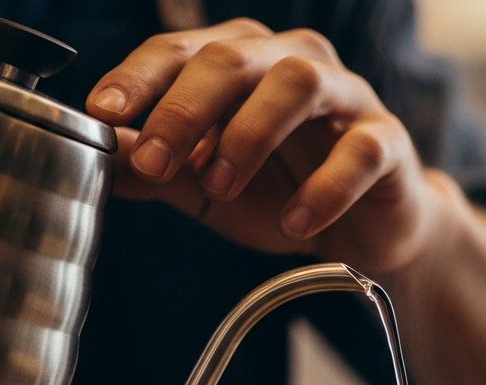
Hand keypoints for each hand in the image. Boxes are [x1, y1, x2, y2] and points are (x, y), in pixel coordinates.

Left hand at [85, 19, 448, 272]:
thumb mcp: (211, 188)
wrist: (364, 233)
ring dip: (250, 134)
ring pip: (298, 83)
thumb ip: (161, 170)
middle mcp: (295, 62)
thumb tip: (98, 159)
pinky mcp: (387, 142)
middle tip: (154, 161)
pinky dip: (325, 188)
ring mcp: (346, 97)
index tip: (105, 112)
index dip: (141, 77)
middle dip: (185, 108)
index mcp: (245, 63)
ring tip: (221, 185)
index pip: (184, 50)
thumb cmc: (287, 195)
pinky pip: (359, 152)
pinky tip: (297, 222)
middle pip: (235, 58)